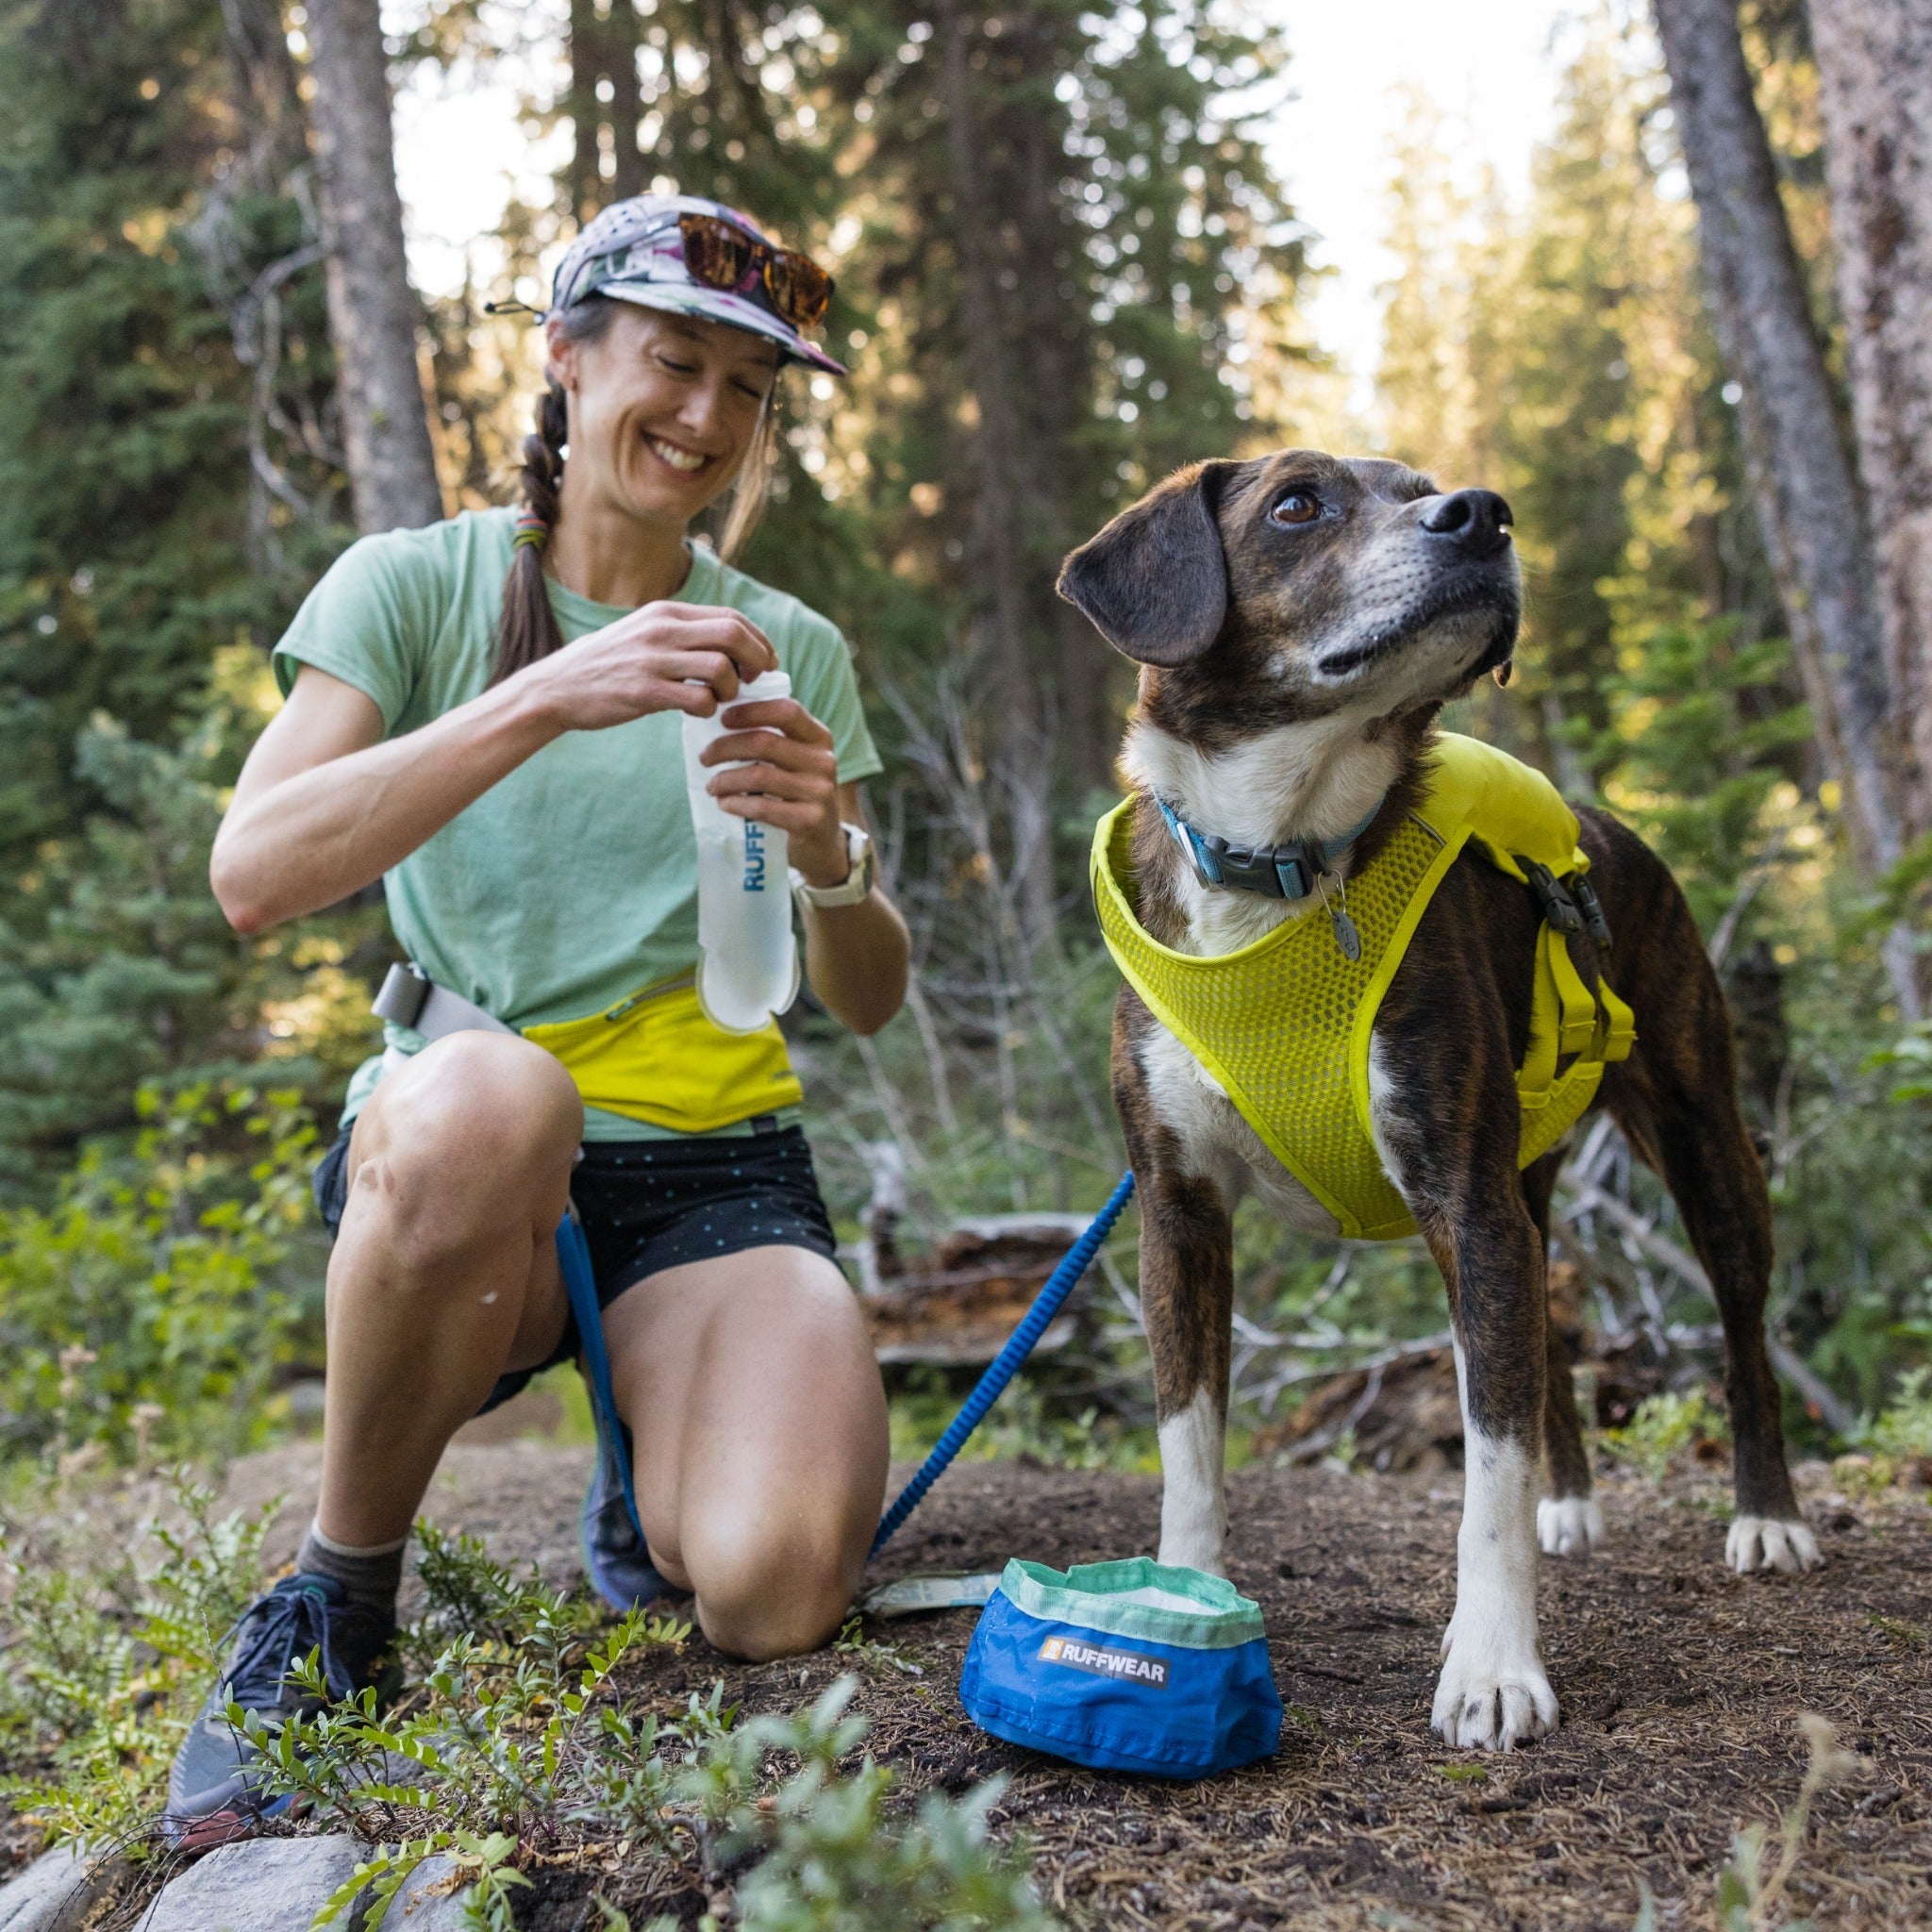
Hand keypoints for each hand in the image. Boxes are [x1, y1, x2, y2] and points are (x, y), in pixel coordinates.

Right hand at [517, 601, 778, 731]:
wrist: (557, 687)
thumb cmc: (607, 665)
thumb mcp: (644, 633)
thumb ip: (681, 633)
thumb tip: (729, 643)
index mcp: (666, 613)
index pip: (732, 617)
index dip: (759, 641)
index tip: (764, 663)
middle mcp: (662, 630)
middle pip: (734, 635)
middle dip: (756, 660)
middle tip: (753, 682)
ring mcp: (653, 660)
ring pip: (721, 666)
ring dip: (732, 688)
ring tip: (719, 699)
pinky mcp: (644, 691)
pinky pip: (698, 698)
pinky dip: (709, 709)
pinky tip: (697, 712)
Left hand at [700, 697, 849, 888]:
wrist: (823, 841)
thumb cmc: (798, 793)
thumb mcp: (795, 761)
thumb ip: (772, 739)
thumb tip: (721, 721)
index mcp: (819, 738)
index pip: (786, 711)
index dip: (751, 712)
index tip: (722, 720)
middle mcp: (824, 761)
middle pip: (765, 742)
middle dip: (725, 747)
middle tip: (705, 758)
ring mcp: (819, 791)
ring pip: (760, 775)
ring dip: (726, 779)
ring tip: (712, 786)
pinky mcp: (810, 820)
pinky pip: (763, 807)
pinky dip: (736, 804)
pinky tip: (724, 803)